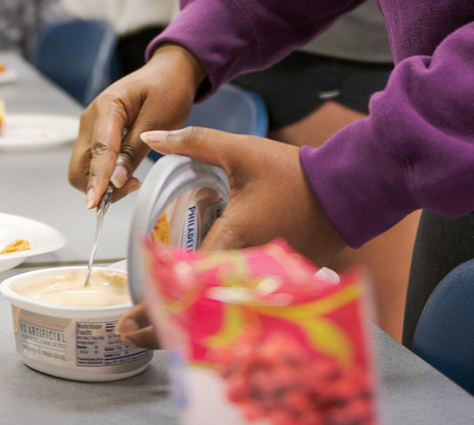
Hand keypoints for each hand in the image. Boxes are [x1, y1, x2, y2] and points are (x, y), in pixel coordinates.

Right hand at [69, 45, 206, 209]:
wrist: (169, 72)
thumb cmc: (168, 90)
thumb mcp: (159, 120)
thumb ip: (134, 151)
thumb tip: (115, 181)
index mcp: (106, 107)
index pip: (98, 151)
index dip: (98, 179)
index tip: (95, 204)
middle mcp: (91, 118)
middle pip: (80, 165)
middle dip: (99, 185)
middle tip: (132, 187)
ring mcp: (91, 126)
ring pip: (83, 167)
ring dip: (101, 183)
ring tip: (132, 180)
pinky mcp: (97, 134)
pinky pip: (92, 161)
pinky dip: (104, 174)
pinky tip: (126, 172)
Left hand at [116, 126, 346, 350]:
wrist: (345, 190)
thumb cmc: (292, 172)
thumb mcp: (239, 151)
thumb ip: (193, 143)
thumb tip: (150, 140)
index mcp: (233, 241)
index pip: (185, 284)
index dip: (154, 308)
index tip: (127, 323)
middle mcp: (248, 271)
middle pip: (198, 312)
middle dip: (162, 327)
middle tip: (131, 333)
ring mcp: (266, 284)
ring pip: (218, 316)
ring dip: (188, 324)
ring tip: (155, 327)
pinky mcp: (280, 286)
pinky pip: (239, 306)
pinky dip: (215, 315)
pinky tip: (197, 314)